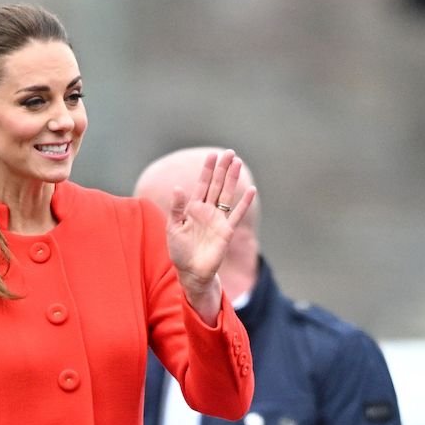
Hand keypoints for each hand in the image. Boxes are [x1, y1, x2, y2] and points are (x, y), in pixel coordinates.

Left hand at [166, 149, 256, 321]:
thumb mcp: (173, 228)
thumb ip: (177, 208)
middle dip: (222, 169)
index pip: (202, 185)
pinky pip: (237, 214)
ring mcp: (218, 220)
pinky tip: (251, 190)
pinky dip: (244, 203)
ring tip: (238, 163)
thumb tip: (178, 187)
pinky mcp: (227, 231)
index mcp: (193, 209)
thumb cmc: (179, 251)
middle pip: (217, 185)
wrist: (191, 271)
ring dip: (233, 179)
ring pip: (227, 195)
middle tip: (229, 152)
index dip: (207, 170)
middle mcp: (207, 211)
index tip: (212, 155)